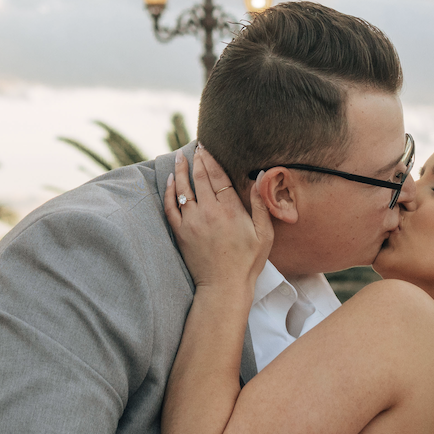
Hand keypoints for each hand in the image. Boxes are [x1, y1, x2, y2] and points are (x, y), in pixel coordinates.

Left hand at [165, 144, 270, 293]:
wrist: (223, 286)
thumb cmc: (247, 262)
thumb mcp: (264, 234)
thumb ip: (261, 205)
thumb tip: (260, 178)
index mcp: (230, 210)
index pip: (218, 176)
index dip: (211, 160)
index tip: (208, 148)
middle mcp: (209, 212)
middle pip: (200, 178)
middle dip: (197, 160)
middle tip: (196, 147)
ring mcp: (192, 222)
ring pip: (183, 189)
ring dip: (181, 170)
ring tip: (180, 157)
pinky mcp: (181, 232)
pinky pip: (171, 206)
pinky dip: (169, 191)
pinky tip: (170, 180)